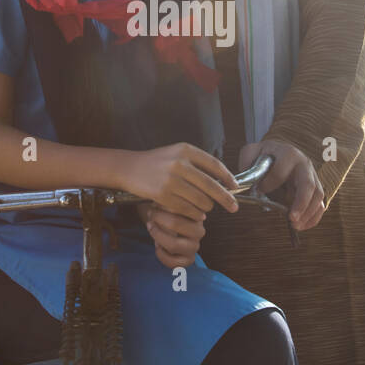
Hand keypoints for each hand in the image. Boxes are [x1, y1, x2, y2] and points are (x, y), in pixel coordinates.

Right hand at [119, 143, 238, 219]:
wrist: (129, 168)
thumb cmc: (156, 162)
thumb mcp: (176, 154)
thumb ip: (197, 163)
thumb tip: (222, 180)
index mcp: (185, 150)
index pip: (214, 165)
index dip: (228, 177)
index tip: (236, 187)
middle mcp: (179, 163)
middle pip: (211, 185)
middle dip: (225, 198)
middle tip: (234, 207)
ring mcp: (170, 180)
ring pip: (200, 200)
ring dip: (207, 207)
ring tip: (206, 209)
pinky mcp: (162, 195)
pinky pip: (186, 209)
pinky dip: (195, 213)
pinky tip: (197, 214)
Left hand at [138, 202, 205, 268]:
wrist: (167, 226)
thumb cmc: (167, 211)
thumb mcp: (168, 202)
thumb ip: (166, 201)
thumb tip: (159, 202)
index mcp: (198, 214)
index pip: (181, 208)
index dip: (163, 206)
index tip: (154, 206)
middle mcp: (199, 230)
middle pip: (175, 223)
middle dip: (158, 219)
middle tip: (151, 215)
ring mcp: (195, 246)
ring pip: (174, 244)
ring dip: (158, 237)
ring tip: (152, 230)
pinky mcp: (188, 259)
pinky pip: (174, 262)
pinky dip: (162, 255)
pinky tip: (157, 247)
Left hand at [238, 139, 324, 231]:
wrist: (278, 152)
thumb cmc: (265, 154)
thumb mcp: (253, 151)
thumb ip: (247, 160)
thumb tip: (247, 179)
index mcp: (288, 154)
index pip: (280, 173)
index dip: (268, 184)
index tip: (259, 190)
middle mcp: (304, 164)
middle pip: (308, 184)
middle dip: (301, 203)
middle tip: (291, 218)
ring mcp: (312, 176)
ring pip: (318, 196)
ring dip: (308, 213)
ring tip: (296, 225)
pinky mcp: (315, 189)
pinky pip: (320, 205)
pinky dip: (313, 217)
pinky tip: (302, 226)